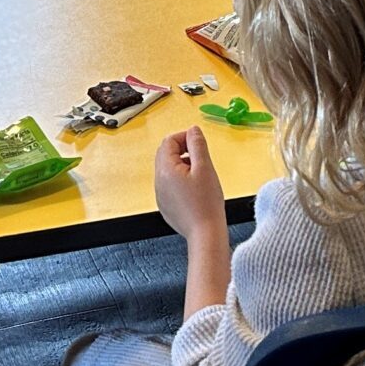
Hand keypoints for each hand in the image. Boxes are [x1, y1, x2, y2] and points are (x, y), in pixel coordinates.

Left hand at [154, 126, 225, 242]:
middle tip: (200, 157)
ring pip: (168, 170)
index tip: (198, 143)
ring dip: (182, 165)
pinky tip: (196, 189)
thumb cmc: (206, 203)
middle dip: (182, 150)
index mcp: (165, 169)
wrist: (205, 235)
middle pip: (165, 154)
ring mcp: (160, 195)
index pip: (168, 141)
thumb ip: (198, 145)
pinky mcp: (166, 206)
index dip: (184, 137)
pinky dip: (180, 180)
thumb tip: (193, 130)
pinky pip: (169, 185)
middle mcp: (158, 181)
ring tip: (200, 174)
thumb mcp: (205, 168)